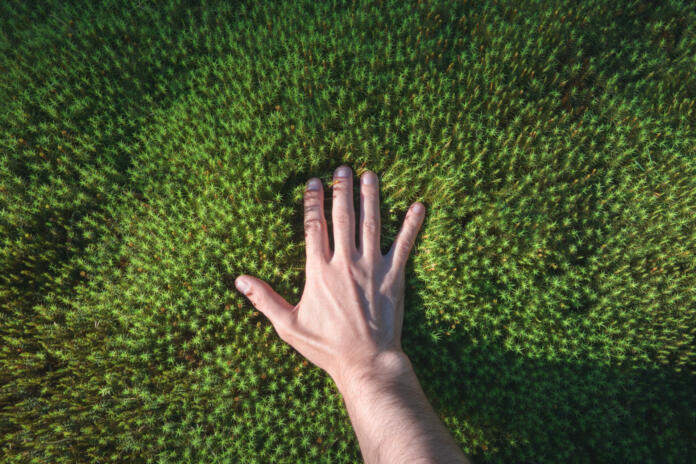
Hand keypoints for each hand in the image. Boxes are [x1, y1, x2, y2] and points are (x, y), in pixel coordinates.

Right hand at [234, 165, 425, 386]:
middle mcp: (345, 263)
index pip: (313, 226)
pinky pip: (404, 245)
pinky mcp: (394, 277)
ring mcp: (372, 268)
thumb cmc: (326, 347)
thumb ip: (264, 299)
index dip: (312, 201)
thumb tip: (239, 280)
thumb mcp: (288, 325)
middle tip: (342, 168)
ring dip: (371, 196)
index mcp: (319, 271)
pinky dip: (412, 224)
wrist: (365, 362)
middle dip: (341, 189)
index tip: (313, 181)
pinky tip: (418, 206)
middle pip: (342, 217)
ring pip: (372, 223)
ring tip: (370, 174)